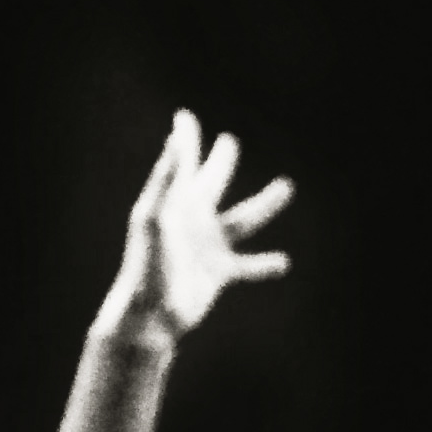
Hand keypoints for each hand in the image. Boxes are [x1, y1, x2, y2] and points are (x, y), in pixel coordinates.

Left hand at [106, 111, 296, 344]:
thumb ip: (166, 181)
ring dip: (265, 204)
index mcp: (176, 202)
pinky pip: (248, 265)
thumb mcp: (154, 218)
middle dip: (221, 161)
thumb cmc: (146, 265)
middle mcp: (194, 219)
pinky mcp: (218, 272)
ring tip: (286, 186)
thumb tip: (177, 144)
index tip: (184, 116)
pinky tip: (283, 262)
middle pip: (213, 182)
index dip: (185, 138)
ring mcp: (208, 245)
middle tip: (229, 142)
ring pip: (244, 219)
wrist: (149, 314)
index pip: (182, 161)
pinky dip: (265, 264)